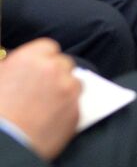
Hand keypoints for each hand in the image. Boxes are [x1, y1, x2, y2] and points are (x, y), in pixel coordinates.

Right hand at [0, 39, 80, 161]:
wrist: (4, 142)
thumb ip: (13, 67)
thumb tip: (18, 67)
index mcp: (30, 58)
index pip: (48, 47)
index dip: (44, 58)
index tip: (40, 68)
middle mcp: (53, 69)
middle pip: (64, 64)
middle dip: (57, 74)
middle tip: (43, 89)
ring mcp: (68, 88)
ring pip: (75, 82)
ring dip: (66, 90)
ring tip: (48, 104)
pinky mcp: (76, 110)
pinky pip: (77, 104)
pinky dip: (68, 109)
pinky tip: (52, 118)